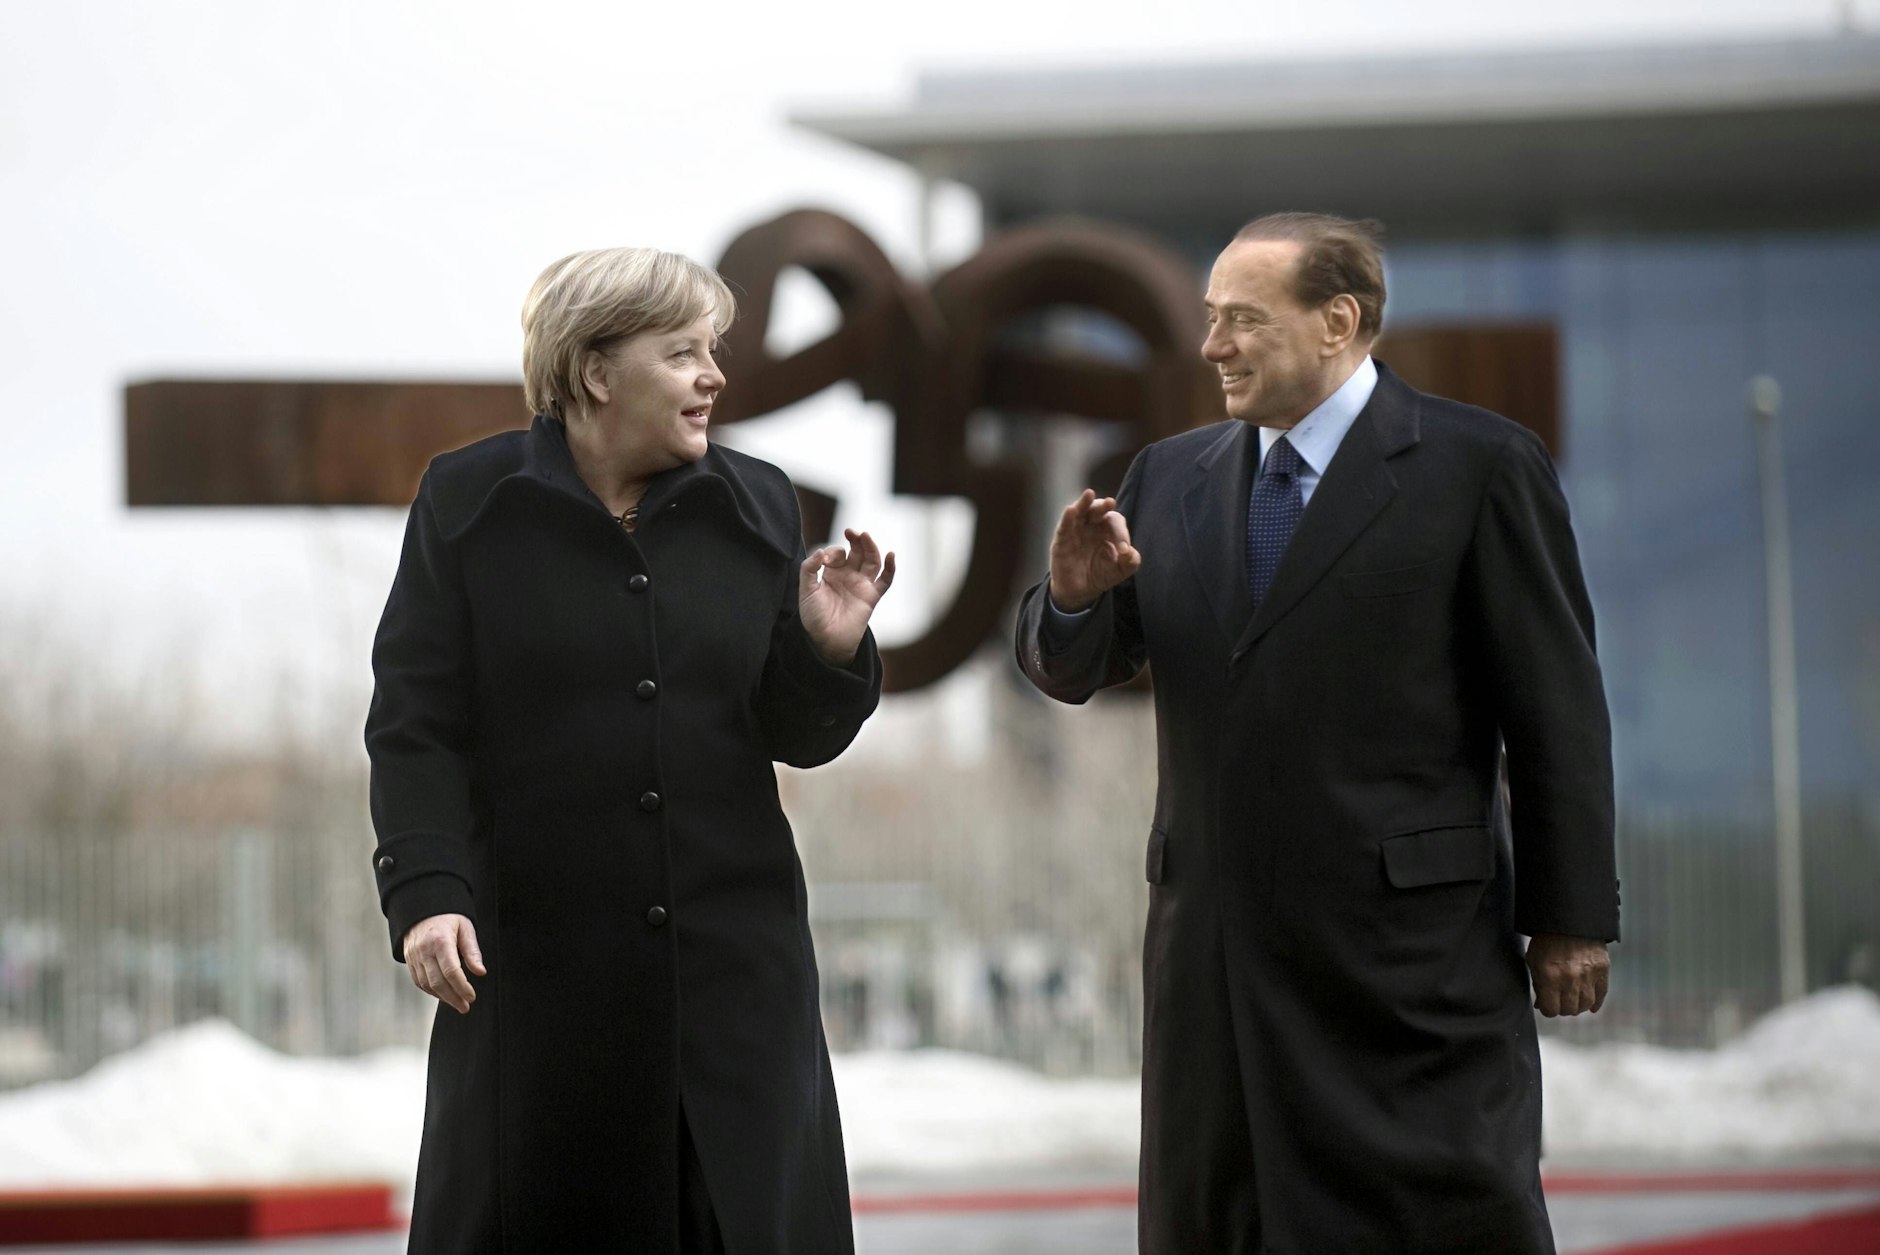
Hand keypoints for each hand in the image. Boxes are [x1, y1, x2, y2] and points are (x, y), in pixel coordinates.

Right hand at [402, 913, 485, 1014]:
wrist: (422, 910)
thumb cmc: (447, 918)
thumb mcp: (465, 928)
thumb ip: (472, 951)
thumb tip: (480, 972)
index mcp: (440, 940)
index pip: (451, 971)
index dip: (462, 987)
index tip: (471, 996)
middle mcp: (424, 950)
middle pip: (438, 981)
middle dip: (453, 998)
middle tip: (465, 1007)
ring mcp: (414, 957)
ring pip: (427, 984)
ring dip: (443, 997)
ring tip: (457, 1003)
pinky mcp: (409, 961)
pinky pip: (419, 981)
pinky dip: (431, 991)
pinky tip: (443, 995)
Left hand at [800, 527, 895, 665]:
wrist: (825, 640)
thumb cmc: (813, 617)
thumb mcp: (805, 590)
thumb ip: (809, 568)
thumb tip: (821, 551)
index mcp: (832, 573)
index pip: (838, 553)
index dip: (834, 552)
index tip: (825, 560)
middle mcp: (848, 576)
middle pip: (858, 552)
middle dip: (856, 540)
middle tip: (851, 531)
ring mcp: (861, 585)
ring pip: (872, 561)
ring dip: (871, 547)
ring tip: (865, 536)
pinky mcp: (871, 596)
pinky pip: (885, 580)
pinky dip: (891, 568)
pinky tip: (891, 555)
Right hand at [1048, 490, 1141, 610]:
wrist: (1079, 591)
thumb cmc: (1100, 575)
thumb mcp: (1119, 571)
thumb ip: (1130, 562)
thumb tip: (1130, 552)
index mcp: (1108, 530)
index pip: (1115, 523)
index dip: (1121, 534)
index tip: (1124, 550)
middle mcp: (1092, 526)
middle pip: (1098, 509)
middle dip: (1104, 505)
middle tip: (1110, 502)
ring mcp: (1076, 530)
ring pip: (1079, 512)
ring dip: (1084, 503)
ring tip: (1089, 494)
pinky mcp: (1062, 540)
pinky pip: (1064, 526)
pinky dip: (1067, 518)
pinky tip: (1071, 510)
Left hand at [1526, 933, 1608, 1016]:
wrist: (1569, 920)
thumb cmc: (1548, 939)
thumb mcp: (1534, 960)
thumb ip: (1538, 984)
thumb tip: (1542, 1004)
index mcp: (1549, 977)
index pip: (1550, 1010)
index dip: (1547, 1009)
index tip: (1547, 1005)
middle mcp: (1570, 979)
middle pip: (1569, 1010)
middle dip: (1562, 1008)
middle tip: (1559, 1001)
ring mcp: (1588, 976)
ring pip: (1585, 1005)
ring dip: (1578, 1006)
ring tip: (1572, 1001)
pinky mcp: (1602, 970)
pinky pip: (1601, 995)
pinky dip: (1596, 1003)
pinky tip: (1591, 1006)